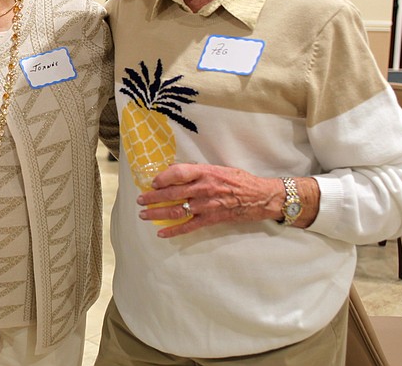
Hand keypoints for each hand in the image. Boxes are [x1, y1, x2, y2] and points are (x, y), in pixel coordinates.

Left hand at [136, 162, 287, 237]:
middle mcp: (203, 188)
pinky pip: (188, 226)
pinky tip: (161, 232)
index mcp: (205, 172)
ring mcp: (206, 205)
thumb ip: (198, 170)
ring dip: (157, 213)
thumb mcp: (218, 168)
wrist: (261, 197)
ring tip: (144, 214)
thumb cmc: (239, 180)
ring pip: (176, 210)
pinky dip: (173, 230)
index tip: (153, 181)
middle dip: (152, 197)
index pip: (177, 173)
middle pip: (172, 193)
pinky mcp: (211, 219)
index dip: (162, 177)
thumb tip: (176, 170)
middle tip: (140, 200)